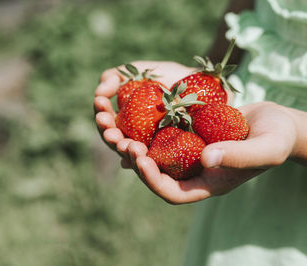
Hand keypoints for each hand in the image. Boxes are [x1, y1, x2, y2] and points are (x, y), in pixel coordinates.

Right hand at [94, 61, 194, 161]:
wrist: (201, 85)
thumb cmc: (168, 78)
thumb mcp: (137, 71)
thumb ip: (114, 76)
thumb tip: (100, 92)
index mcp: (123, 121)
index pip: (106, 123)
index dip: (101, 115)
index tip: (101, 102)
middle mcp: (134, 137)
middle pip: (115, 142)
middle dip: (109, 136)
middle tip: (110, 130)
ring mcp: (150, 149)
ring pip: (131, 156)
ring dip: (124, 151)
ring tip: (125, 145)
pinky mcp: (168, 159)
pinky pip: (153, 169)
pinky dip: (145, 166)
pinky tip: (141, 160)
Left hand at [126, 102, 302, 203]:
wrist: (273, 121)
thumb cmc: (275, 139)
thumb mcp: (265, 149)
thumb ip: (238, 156)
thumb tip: (206, 159)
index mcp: (205, 184)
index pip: (171, 192)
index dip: (152, 180)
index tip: (139, 159)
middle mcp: (190, 170)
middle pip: (153, 173)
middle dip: (133, 158)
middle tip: (119, 140)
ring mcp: (185, 151)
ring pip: (149, 151)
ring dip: (129, 139)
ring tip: (113, 123)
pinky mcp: (183, 132)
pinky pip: (157, 132)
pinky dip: (142, 124)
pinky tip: (129, 109)